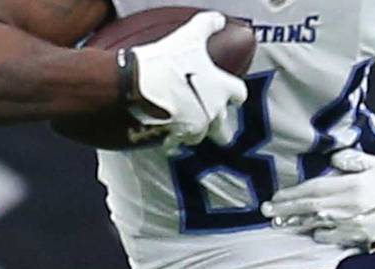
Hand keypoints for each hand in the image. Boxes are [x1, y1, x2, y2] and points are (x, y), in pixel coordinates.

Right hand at [126, 12, 247, 149]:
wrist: (134, 87)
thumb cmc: (166, 62)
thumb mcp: (190, 37)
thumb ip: (208, 26)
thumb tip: (217, 20)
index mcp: (221, 90)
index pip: (239, 95)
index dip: (234, 93)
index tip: (229, 92)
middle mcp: (212, 115)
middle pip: (225, 129)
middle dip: (219, 124)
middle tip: (209, 115)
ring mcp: (192, 130)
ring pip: (200, 137)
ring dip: (194, 129)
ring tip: (182, 119)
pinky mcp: (172, 140)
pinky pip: (175, 142)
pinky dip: (171, 135)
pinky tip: (162, 126)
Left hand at [260, 150, 374, 252]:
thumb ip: (354, 159)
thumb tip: (334, 158)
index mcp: (354, 187)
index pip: (316, 188)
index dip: (294, 193)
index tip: (276, 196)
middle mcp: (350, 207)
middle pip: (311, 207)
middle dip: (286, 209)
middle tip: (266, 210)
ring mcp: (351, 225)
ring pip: (316, 223)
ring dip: (295, 222)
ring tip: (278, 221)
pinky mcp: (354, 238)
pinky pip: (329, 236)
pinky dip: (316, 233)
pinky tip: (306, 229)